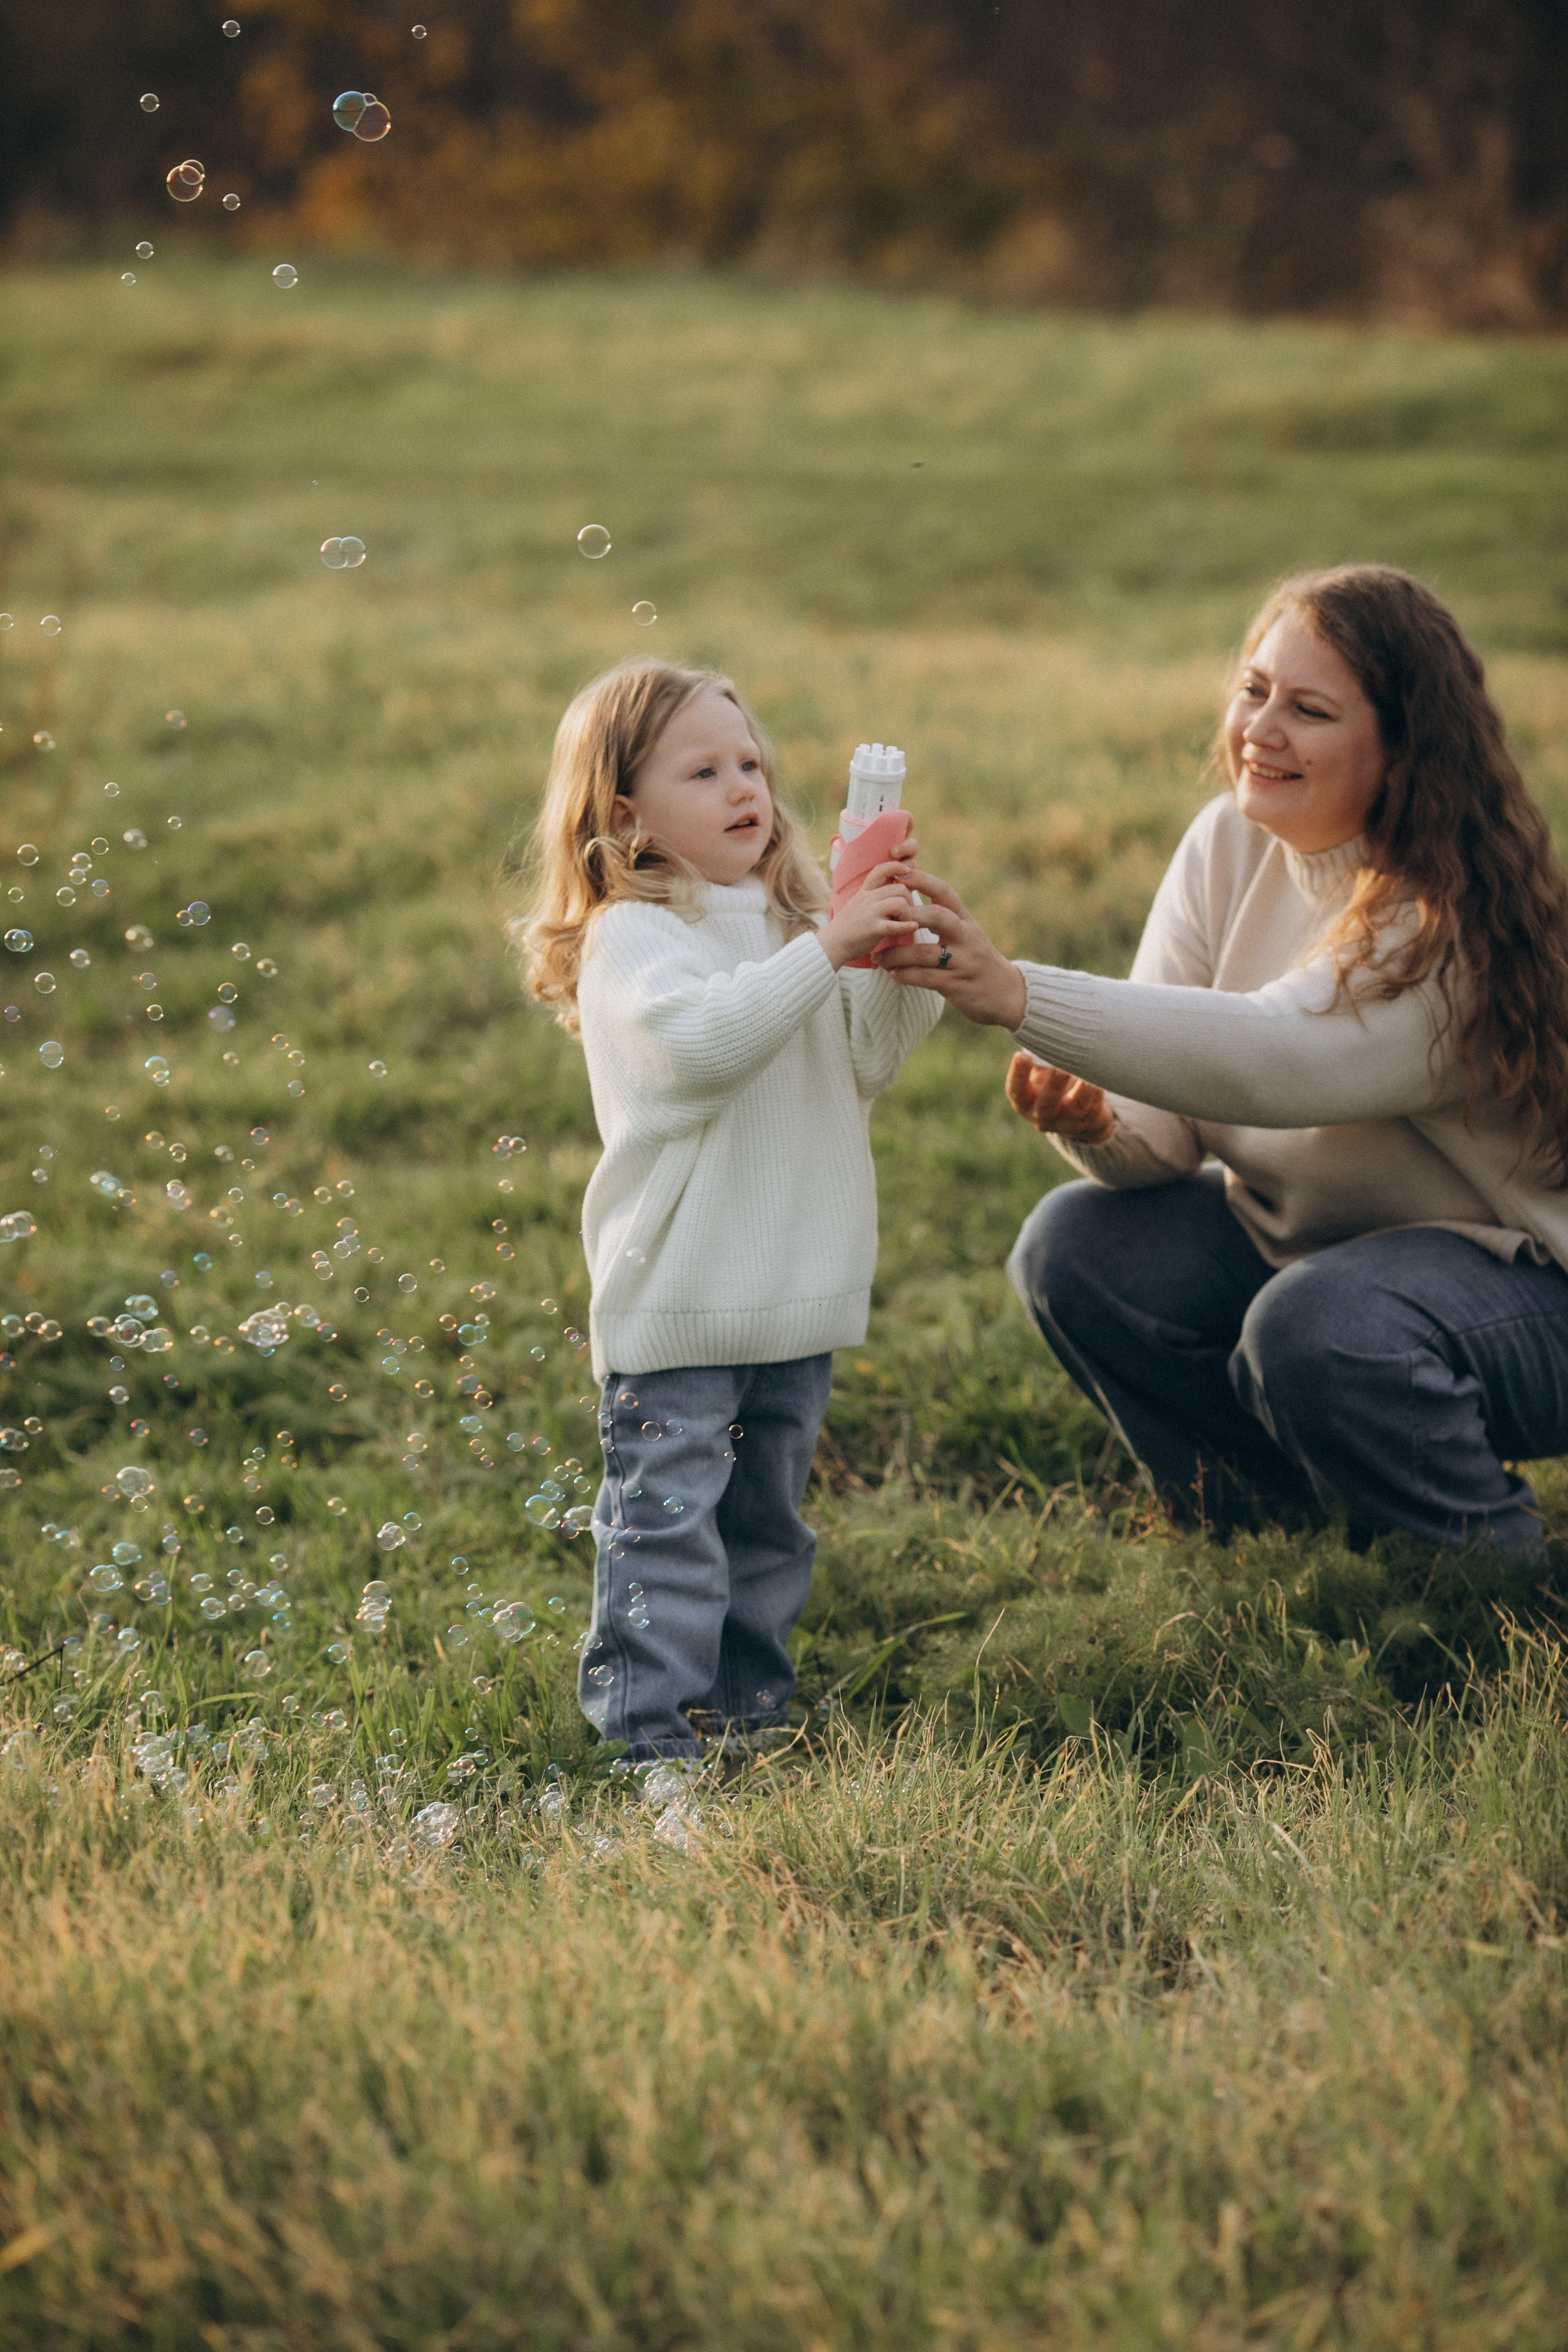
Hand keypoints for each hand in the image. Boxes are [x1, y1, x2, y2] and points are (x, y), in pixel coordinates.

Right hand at [818, 863, 917, 969]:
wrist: (831, 944)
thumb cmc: (848, 927)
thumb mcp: (858, 904)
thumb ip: (874, 897)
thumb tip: (895, 891)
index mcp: (865, 891)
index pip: (881, 869)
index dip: (897, 866)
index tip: (907, 871)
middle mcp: (868, 898)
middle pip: (900, 888)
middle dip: (908, 900)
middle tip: (904, 914)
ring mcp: (870, 913)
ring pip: (901, 903)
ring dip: (907, 914)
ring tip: (902, 924)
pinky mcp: (873, 929)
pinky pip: (895, 925)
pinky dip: (907, 926)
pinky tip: (912, 927)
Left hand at [877, 870, 1027, 1026]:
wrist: (1008, 994)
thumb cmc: (978, 962)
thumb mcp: (968, 936)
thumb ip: (945, 922)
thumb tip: (909, 907)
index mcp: (967, 921)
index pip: (945, 893)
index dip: (922, 880)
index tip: (899, 874)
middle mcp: (967, 937)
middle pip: (937, 916)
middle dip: (908, 915)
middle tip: (884, 918)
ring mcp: (963, 961)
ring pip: (925, 953)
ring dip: (898, 954)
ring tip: (879, 958)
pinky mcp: (957, 985)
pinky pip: (927, 978)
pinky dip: (907, 976)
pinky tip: (894, 975)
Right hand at [1005, 1052, 1114, 1143]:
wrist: (1075, 1110)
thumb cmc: (1052, 1080)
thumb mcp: (1041, 1071)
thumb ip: (1039, 1054)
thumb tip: (1038, 1024)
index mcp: (1024, 1100)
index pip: (1016, 1090)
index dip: (1018, 1074)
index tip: (1022, 1055)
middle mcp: (1042, 1115)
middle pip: (1046, 1105)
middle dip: (1053, 1086)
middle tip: (1059, 1069)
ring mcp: (1066, 1122)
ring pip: (1076, 1108)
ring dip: (1082, 1090)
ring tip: (1087, 1074)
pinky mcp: (1087, 1122)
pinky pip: (1094, 1107)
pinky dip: (1098, 1092)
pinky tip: (1100, 1078)